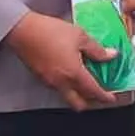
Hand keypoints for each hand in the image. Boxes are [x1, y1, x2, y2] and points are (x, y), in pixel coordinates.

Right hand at [4, 8, 123, 109]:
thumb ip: (97, 49)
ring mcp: (49, 82)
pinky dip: (67, 87)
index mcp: (74, 74)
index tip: (112, 98)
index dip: (104, 97)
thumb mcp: (79, 36)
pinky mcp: (40, 78)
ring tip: (85, 83)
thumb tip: (112, 56)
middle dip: (90, 102)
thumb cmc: (52, 31)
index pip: (93, 92)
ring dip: (78, 95)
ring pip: (67, 98)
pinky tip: (69, 75)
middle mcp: (62, 83)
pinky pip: (58, 89)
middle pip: (78, 104)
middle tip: (98, 94)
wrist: (23, 31)